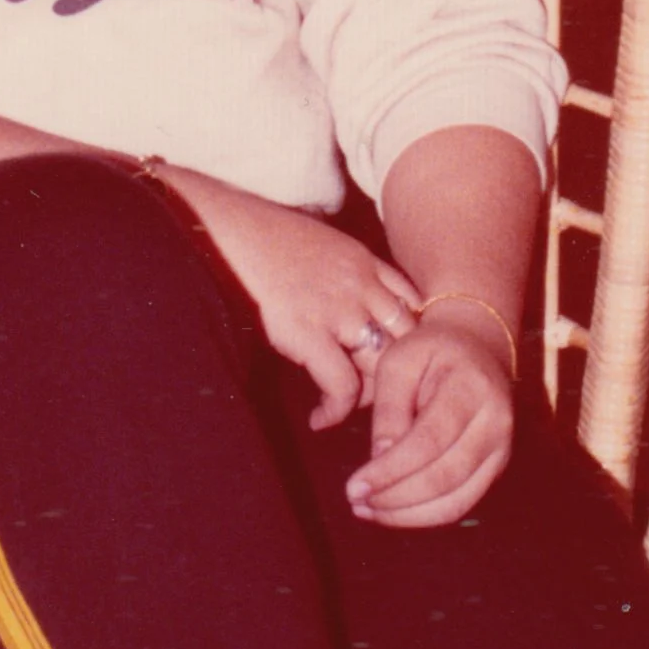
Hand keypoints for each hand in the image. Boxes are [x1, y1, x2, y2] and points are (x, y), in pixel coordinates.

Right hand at [170, 174, 417, 427]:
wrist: (234, 230)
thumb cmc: (268, 240)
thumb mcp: (326, 244)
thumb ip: (350, 271)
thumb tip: (354, 303)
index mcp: (368, 263)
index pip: (414, 308)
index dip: (409, 342)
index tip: (390, 362)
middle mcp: (363, 286)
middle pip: (406, 342)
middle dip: (394, 373)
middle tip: (367, 393)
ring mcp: (339, 310)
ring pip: (382, 366)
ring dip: (367, 397)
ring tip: (344, 406)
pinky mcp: (309, 332)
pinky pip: (343, 384)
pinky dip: (338, 410)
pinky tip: (322, 418)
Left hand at [346, 305, 515, 527]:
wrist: (476, 350)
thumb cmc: (431, 352)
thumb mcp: (400, 362)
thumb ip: (389, 409)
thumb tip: (379, 459)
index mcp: (471, 389)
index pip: (429, 442)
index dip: (390, 471)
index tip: (353, 487)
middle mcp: (495, 424)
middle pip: (444, 478)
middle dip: (395, 498)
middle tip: (355, 501)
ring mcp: (500, 450)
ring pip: (455, 501)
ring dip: (406, 515)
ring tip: (367, 509)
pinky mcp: (495, 469)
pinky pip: (460, 504)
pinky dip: (423, 515)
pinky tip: (391, 510)